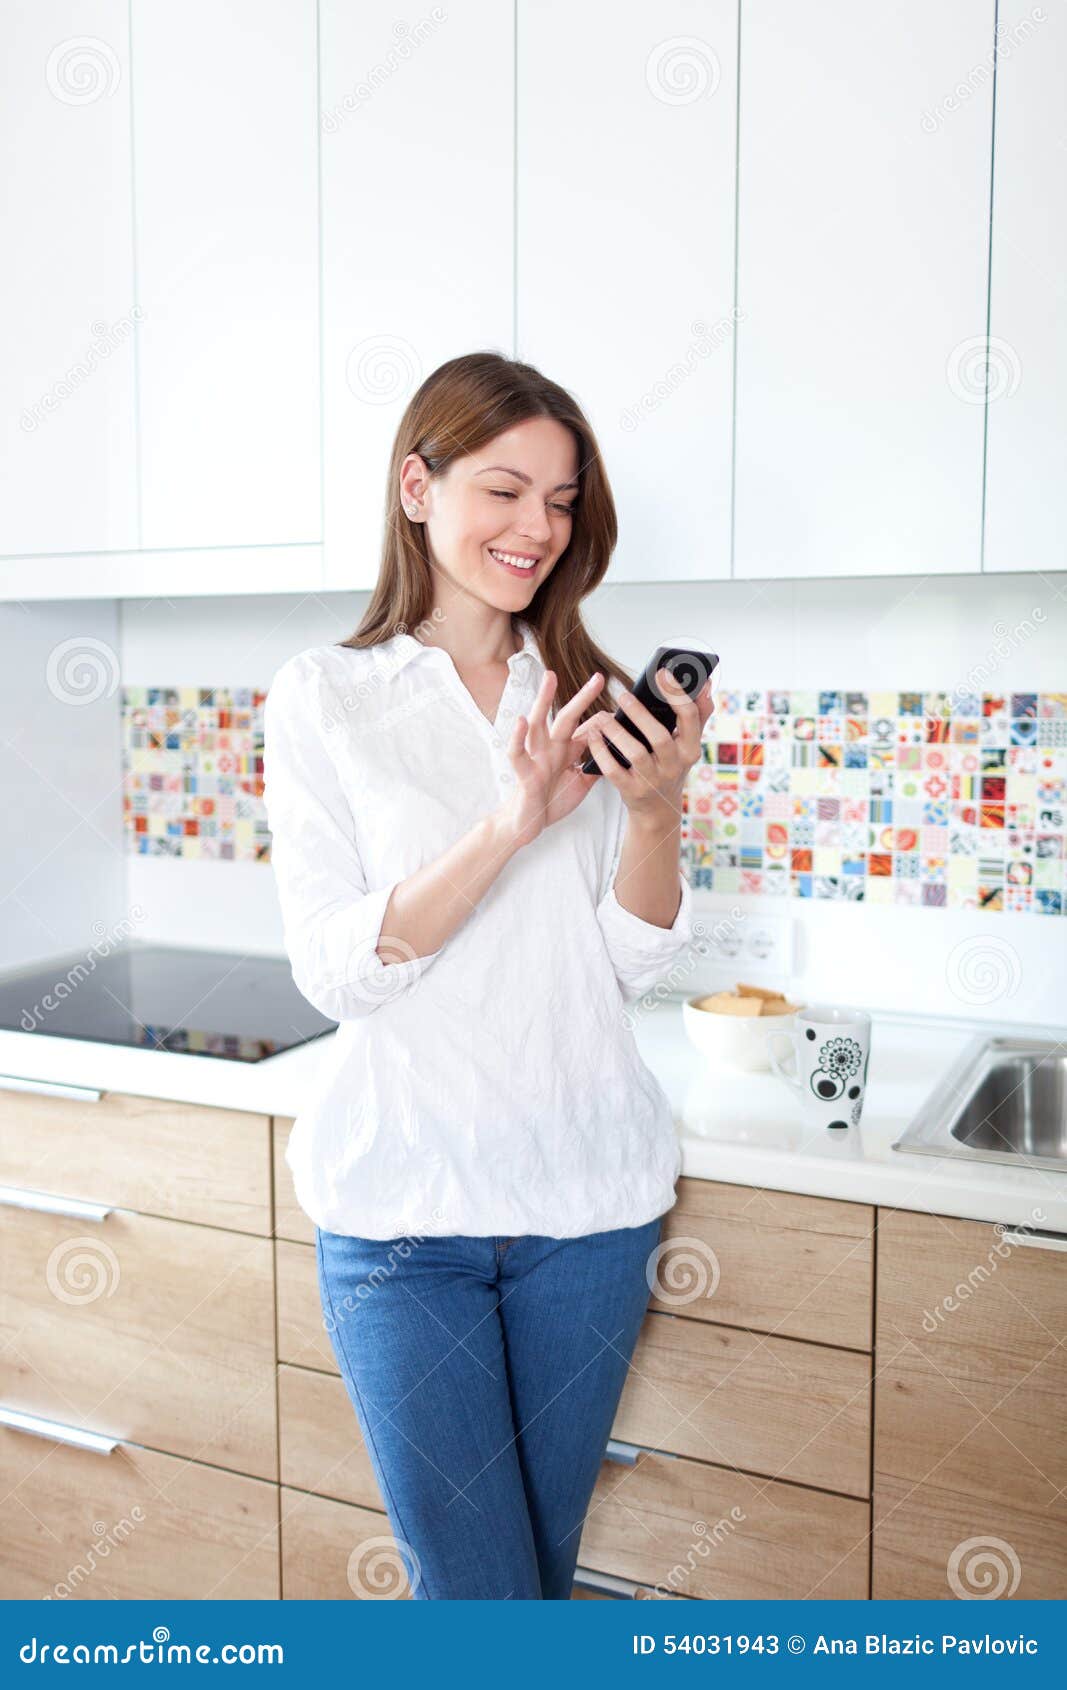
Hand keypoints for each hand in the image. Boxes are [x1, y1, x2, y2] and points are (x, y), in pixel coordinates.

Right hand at [496, 669, 605, 848]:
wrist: (528, 823)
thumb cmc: (550, 800)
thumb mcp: (580, 782)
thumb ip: (594, 766)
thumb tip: (616, 753)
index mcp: (565, 751)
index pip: (584, 727)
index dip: (602, 718)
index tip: (622, 707)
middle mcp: (550, 749)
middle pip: (566, 717)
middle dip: (582, 697)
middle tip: (598, 678)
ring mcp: (536, 759)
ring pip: (539, 725)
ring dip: (544, 701)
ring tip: (550, 679)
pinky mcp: (524, 774)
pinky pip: (518, 753)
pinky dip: (517, 738)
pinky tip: (521, 721)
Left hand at [571, 669, 714, 829]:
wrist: (658, 810)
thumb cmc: (671, 766)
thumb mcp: (688, 745)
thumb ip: (698, 714)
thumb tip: (706, 682)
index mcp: (690, 749)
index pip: (690, 718)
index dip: (677, 695)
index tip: (662, 673)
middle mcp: (674, 766)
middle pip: (660, 738)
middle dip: (641, 715)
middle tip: (623, 694)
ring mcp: (653, 781)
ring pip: (635, 754)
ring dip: (617, 732)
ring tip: (602, 716)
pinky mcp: (632, 792)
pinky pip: (614, 771)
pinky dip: (601, 752)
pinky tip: (593, 734)